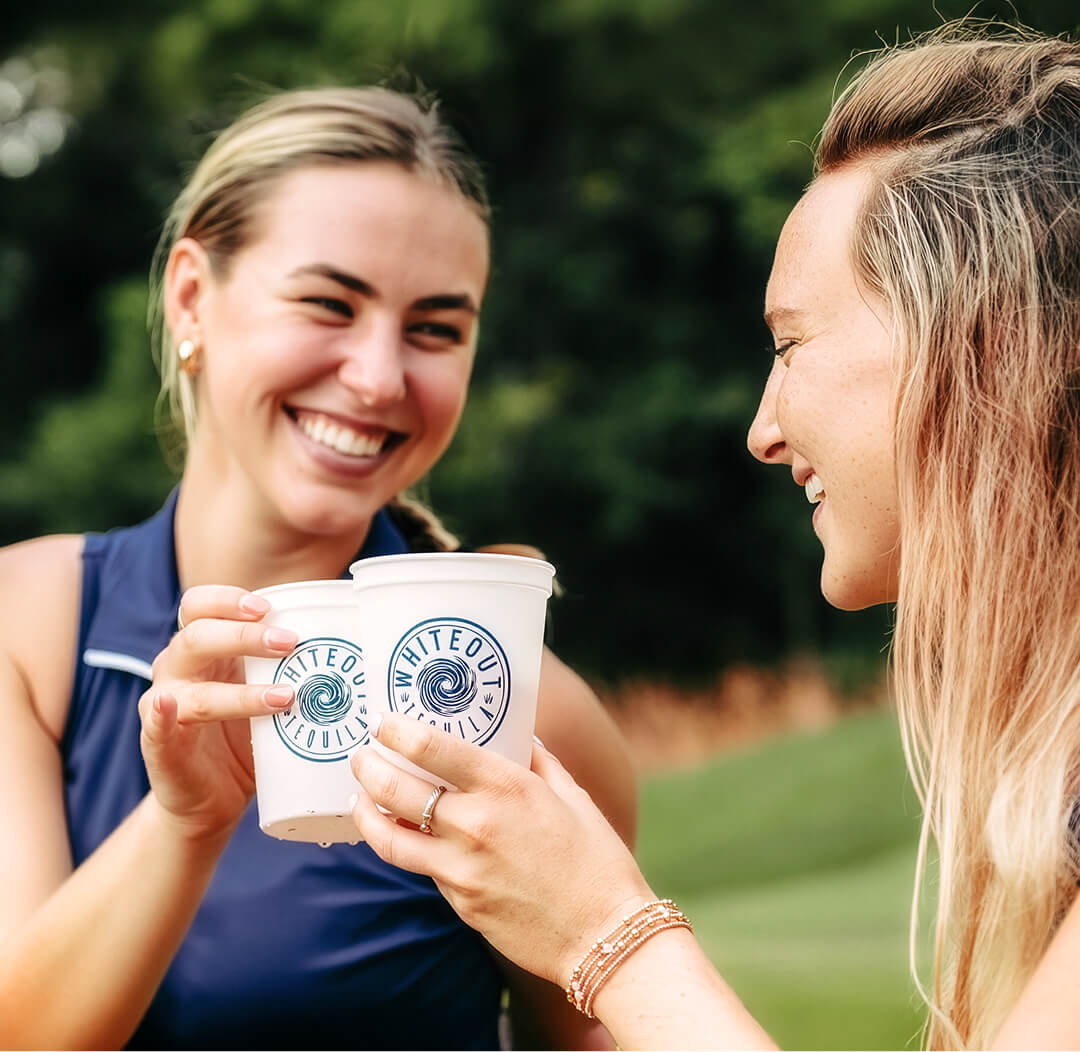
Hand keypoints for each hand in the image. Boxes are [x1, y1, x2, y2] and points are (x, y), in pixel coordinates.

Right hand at [138, 585, 297, 841]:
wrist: (214, 797)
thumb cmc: (249, 732)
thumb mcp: (271, 689)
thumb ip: (292, 663)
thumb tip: (354, 635)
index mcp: (202, 647)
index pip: (199, 605)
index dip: (228, 600)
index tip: (269, 606)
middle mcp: (177, 668)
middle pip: (198, 637)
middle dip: (245, 636)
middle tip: (291, 642)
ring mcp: (165, 705)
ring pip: (191, 687)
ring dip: (239, 691)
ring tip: (286, 696)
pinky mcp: (160, 745)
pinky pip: (155, 727)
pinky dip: (162, 716)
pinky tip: (170, 706)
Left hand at [349, 715, 653, 987]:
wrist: (604, 934)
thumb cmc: (596, 859)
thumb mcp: (571, 795)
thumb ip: (538, 760)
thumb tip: (519, 733)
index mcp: (506, 786)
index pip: (431, 748)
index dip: (397, 730)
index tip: (383, 721)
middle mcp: (475, 824)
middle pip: (396, 788)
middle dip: (368, 767)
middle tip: (360, 756)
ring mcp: (462, 868)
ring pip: (391, 837)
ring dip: (366, 813)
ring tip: (359, 798)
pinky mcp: (459, 903)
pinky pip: (423, 869)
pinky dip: (406, 848)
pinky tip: (402, 835)